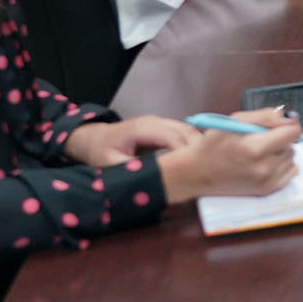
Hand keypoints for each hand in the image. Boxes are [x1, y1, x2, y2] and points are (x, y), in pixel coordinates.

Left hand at [65, 115, 199, 166]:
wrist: (94, 138)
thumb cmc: (101, 151)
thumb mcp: (111, 164)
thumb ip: (132, 170)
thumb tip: (152, 179)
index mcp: (142, 129)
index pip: (173, 137)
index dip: (187, 152)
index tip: (197, 170)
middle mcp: (154, 122)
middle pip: (186, 131)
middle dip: (199, 149)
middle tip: (209, 170)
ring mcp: (160, 123)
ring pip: (188, 130)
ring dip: (199, 146)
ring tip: (207, 166)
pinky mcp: (163, 128)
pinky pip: (184, 133)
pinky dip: (193, 144)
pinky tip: (198, 160)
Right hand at [155, 107, 300, 204]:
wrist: (198, 172)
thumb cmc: (213, 145)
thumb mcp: (234, 121)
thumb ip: (265, 116)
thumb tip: (289, 117)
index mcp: (254, 148)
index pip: (293, 132)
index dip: (288, 124)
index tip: (278, 124)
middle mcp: (263, 168)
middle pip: (292, 144)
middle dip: (280, 138)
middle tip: (259, 139)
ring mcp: (267, 181)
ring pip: (291, 157)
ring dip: (280, 151)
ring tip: (259, 151)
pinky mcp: (268, 190)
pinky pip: (290, 171)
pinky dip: (281, 165)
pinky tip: (264, 162)